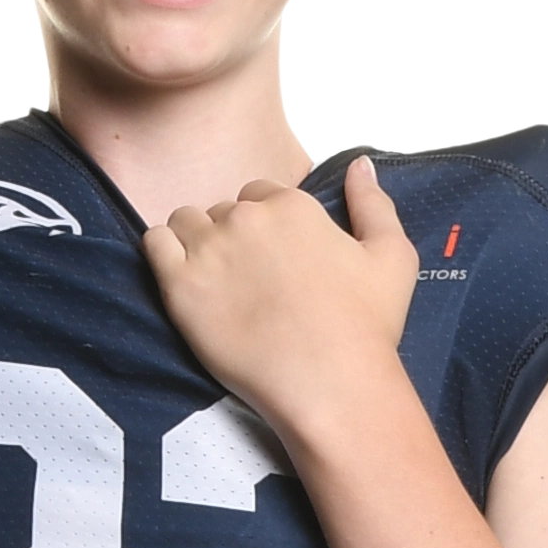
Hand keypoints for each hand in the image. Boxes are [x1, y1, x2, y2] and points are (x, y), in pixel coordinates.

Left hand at [138, 152, 421, 441]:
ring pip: (185, 223)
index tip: (271, 259)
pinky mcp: (179, 285)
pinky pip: (154, 244)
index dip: (265, 225)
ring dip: (195, 242)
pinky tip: (182, 278)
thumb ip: (374, 204)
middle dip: (232, 237)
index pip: (261, 194)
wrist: (330, 383)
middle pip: (223, 211)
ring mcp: (209, 249)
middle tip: (246, 280)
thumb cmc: (366, 328)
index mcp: (292, 206)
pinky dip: (163, 252)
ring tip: (212, 280)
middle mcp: (246, 218)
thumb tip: (359, 165)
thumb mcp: (393, 257)